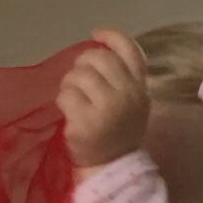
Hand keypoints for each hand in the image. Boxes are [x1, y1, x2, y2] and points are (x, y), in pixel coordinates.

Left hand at [57, 29, 149, 172]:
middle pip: (99, 58)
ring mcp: (107, 109)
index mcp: (139, 88)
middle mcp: (127, 95)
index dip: (112, 36)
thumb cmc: (117, 132)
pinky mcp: (86, 122)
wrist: (111, 168)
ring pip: (79, 75)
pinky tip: (69, 113)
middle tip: (77, 78)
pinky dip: (62, 101)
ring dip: (70, 83)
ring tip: (73, 98)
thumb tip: (97, 47)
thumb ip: (121, 77)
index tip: (95, 34)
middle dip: (82, 63)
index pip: (130, 51)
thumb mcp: (131, 102)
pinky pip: (65, 95)